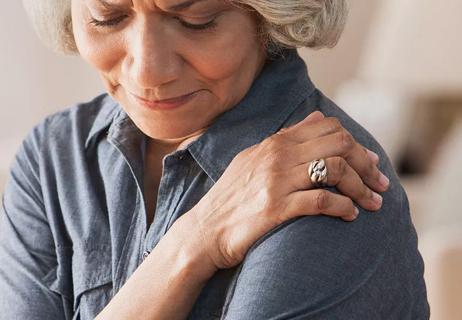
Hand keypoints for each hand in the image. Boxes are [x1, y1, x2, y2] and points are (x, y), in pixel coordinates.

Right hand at [187, 111, 389, 270]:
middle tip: (380, 183)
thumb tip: (317, 117)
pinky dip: (343, 206)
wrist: (205, 230)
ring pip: (334, 170)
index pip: (327, 127)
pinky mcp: (275, 208)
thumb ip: (286, 137)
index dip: (355, 142)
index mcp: (275, 143)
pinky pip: (321, 200)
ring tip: (373, 203)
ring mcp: (276, 181)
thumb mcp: (254, 158)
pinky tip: (350, 215)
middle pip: (338, 144)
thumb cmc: (232, 197)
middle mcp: (277, 156)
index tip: (369, 161)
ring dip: (361, 187)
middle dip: (367, 163)